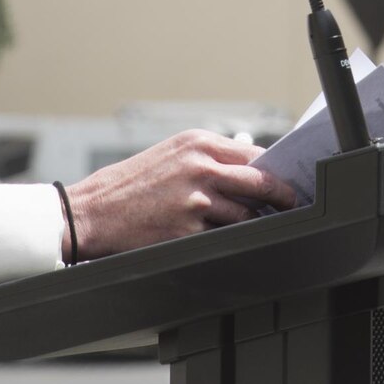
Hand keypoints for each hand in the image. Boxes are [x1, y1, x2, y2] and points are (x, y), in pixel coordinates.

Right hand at [65, 130, 297, 260]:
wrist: (91, 212)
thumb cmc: (130, 184)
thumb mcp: (170, 155)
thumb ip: (209, 159)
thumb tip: (252, 171)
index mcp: (197, 144)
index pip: (254, 155)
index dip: (274, 170)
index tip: (285, 180)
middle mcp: (200, 168)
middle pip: (260, 183)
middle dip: (281, 197)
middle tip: (291, 204)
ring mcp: (196, 201)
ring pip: (246, 214)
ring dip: (254, 222)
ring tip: (257, 225)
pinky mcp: (189, 231)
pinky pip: (223, 237)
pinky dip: (228, 239)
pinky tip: (225, 239)